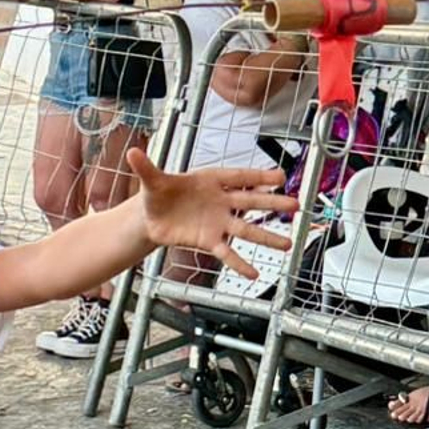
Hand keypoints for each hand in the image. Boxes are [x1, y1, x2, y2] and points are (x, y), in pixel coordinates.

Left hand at [128, 147, 297, 280]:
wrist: (152, 217)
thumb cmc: (158, 194)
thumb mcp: (152, 181)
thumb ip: (146, 168)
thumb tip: (132, 153)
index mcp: (211, 180)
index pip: (238, 177)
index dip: (259, 176)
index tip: (280, 176)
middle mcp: (220, 201)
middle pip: (250, 202)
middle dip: (272, 204)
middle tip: (295, 205)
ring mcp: (218, 222)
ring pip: (245, 230)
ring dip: (266, 238)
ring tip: (287, 245)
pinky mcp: (210, 241)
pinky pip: (227, 253)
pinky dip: (239, 263)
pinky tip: (253, 274)